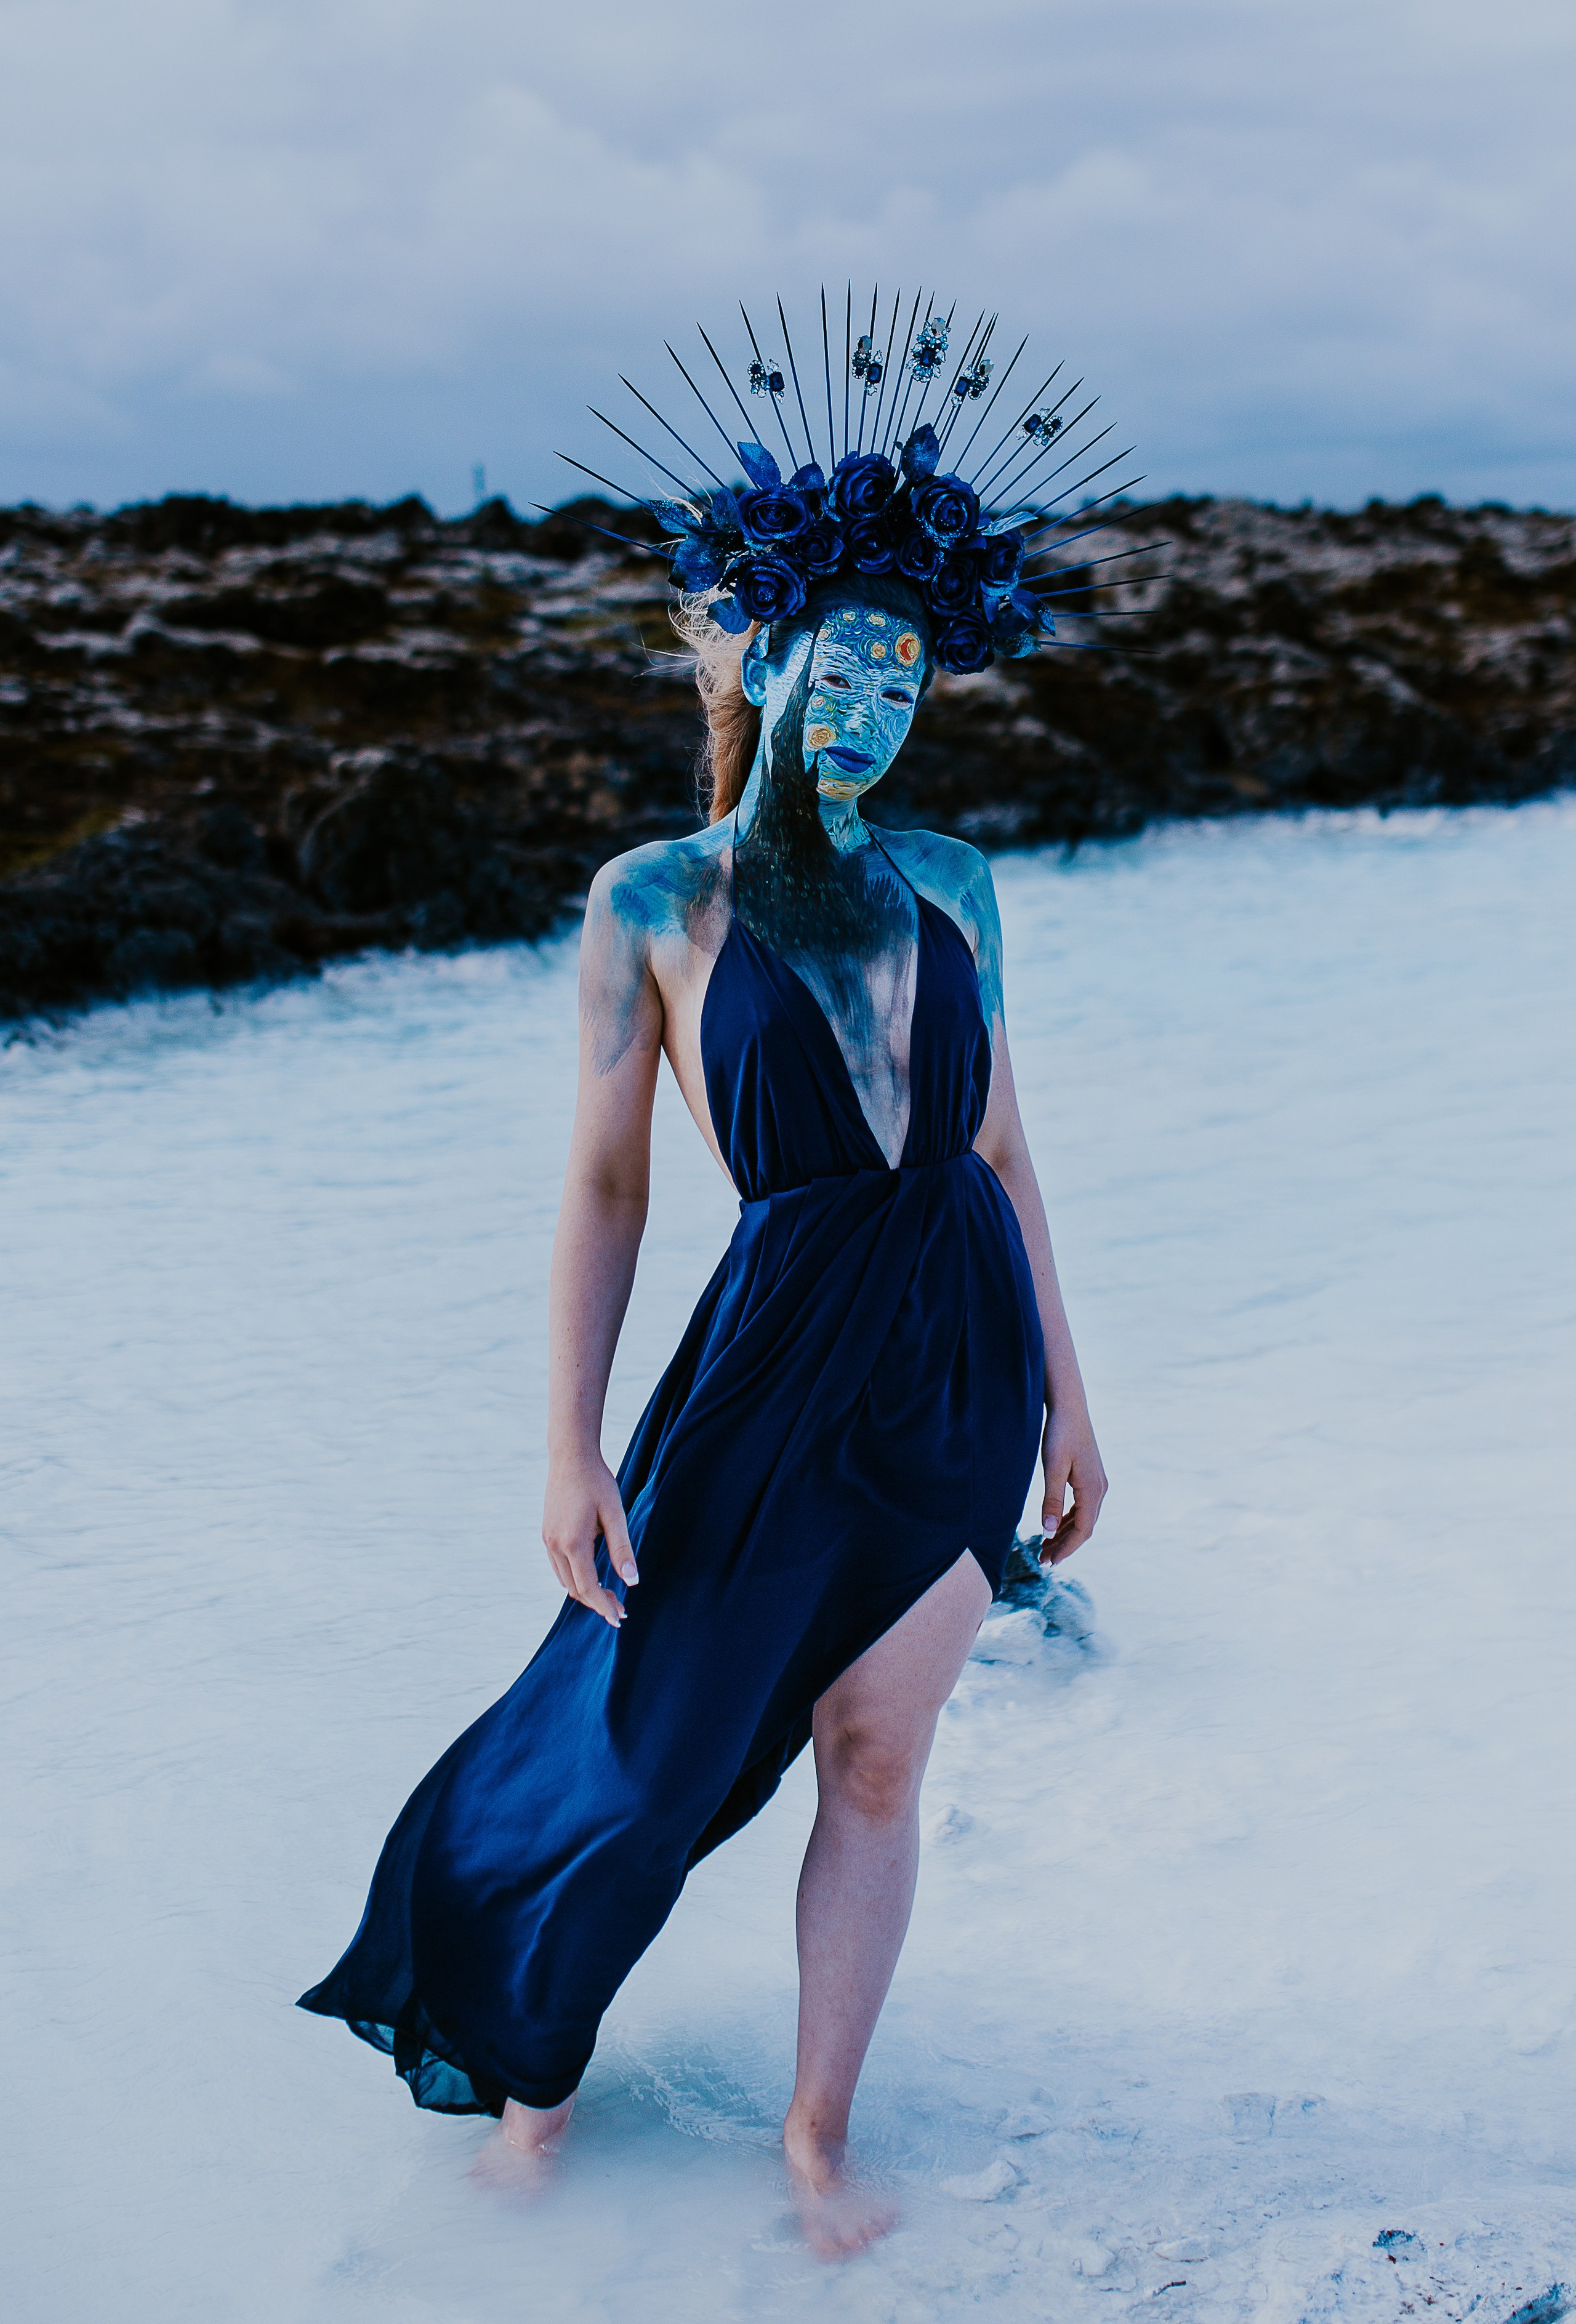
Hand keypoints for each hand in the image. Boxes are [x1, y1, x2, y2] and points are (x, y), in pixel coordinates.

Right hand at [542, 1451, 637, 1627]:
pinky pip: (559, 1567)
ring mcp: (548, 1540)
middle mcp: (555, 1545)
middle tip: (621, 1610)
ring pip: (565, 1581)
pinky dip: (576, 1578)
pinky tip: (593, 1575)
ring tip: (610, 1595)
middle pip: (575, 1589)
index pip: (588, 1587)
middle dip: (597, 1603)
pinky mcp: (547, 1534)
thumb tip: (632, 1582)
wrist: (570, 1457)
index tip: (619, 1619)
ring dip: (586, 1592)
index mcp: (573, 1542)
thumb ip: (622, 1548)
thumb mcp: (615, 1513)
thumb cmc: (597, 1482)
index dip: (604, 1606)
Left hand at [1039, 1397, 1106, 1566]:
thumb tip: (1048, 1531)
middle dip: (1064, 1546)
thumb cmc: (1059, 1433)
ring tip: (1045, 1547)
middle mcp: (1099, 1489)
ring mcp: (1097, 1483)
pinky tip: (1054, 1525)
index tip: (1048, 1563)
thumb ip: (1051, 1499)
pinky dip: (1068, 1519)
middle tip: (1043, 1560)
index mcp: (1093, 1490)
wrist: (1069, 1406)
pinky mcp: (1090, 1477)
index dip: (1065, 1549)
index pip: (1082, 1531)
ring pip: (1083, 1518)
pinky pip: (1081, 1507)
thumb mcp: (1052, 1467)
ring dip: (1065, 1534)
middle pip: (1084, 1528)